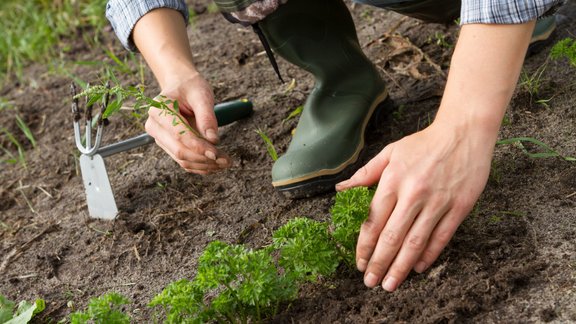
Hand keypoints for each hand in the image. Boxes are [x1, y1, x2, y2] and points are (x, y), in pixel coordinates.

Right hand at [145, 72, 230, 174]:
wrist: (180, 85)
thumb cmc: (190, 87)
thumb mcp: (201, 95)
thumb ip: (207, 117)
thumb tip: (213, 140)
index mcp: (158, 109)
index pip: (179, 134)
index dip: (198, 146)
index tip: (216, 153)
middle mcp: (154, 125)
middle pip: (179, 150)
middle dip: (203, 158)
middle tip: (226, 160)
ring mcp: (160, 138)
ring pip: (182, 159)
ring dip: (204, 165)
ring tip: (225, 162)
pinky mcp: (168, 145)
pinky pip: (183, 161)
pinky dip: (200, 166)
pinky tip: (216, 164)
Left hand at [336, 21, 534, 291]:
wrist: (464, 132)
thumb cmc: (423, 143)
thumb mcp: (390, 152)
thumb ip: (365, 174)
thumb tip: (341, 190)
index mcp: (393, 180)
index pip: (373, 221)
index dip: (364, 246)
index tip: (359, 263)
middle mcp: (413, 193)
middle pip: (392, 237)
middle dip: (378, 263)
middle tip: (370, 282)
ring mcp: (437, 202)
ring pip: (415, 242)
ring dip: (401, 267)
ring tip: (390, 284)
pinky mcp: (459, 207)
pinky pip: (441, 237)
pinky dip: (429, 255)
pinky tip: (419, 268)